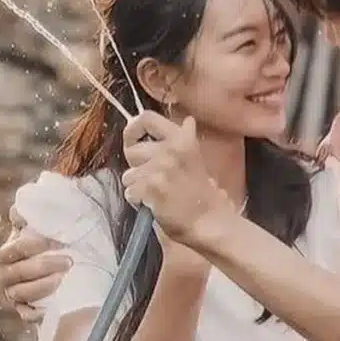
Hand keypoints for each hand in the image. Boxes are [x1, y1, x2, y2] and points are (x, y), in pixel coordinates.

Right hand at [0, 206, 71, 321]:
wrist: (66, 272)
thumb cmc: (52, 248)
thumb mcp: (43, 231)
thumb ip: (31, 218)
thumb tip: (19, 210)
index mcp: (6, 255)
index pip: (12, 250)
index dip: (31, 246)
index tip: (54, 241)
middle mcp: (6, 275)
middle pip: (19, 272)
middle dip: (43, 266)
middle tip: (68, 261)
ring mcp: (14, 294)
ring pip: (21, 294)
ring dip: (42, 286)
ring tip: (63, 279)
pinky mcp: (25, 311)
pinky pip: (27, 314)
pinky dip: (36, 312)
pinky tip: (50, 306)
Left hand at [121, 111, 233, 247]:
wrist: (210, 222)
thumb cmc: (203, 195)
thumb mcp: (198, 159)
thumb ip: (186, 139)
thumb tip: (188, 120)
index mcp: (182, 139)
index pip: (147, 118)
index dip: (133, 128)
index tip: (133, 140)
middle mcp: (170, 149)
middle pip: (132, 151)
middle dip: (136, 167)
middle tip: (151, 179)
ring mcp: (160, 167)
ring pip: (129, 175)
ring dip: (137, 187)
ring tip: (156, 195)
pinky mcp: (152, 187)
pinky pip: (131, 192)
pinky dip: (138, 201)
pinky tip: (154, 205)